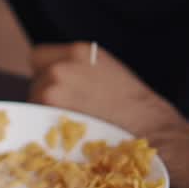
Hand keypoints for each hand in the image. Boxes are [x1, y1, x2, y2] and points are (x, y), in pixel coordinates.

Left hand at [29, 41, 181, 137]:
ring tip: (75, 125)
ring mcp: (53, 92)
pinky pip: (35, 122)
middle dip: (48, 95)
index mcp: (78, 51)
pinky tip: (67, 136)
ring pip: (33, 103)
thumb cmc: (136, 107)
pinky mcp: (50, 118)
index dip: (46, 72)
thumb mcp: (107, 69)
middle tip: (73, 111)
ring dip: (46, 114)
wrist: (154, 133)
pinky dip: (45, 130)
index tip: (58, 86)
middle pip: (36, 82)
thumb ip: (78, 67)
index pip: (38, 56)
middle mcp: (61, 67)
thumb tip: (55, 75)